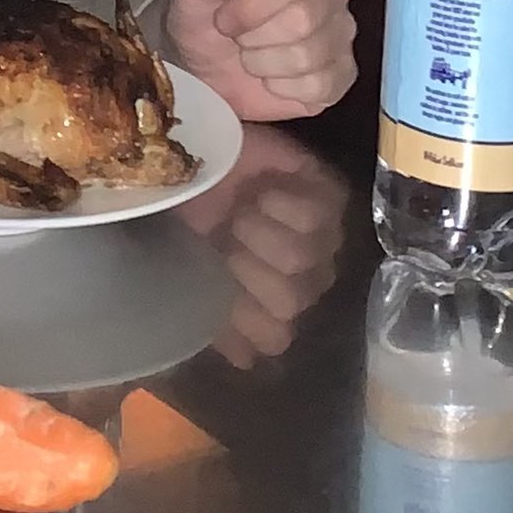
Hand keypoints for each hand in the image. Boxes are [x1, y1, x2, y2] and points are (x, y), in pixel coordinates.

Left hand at [165, 0, 356, 121]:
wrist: (202, 60)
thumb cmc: (205, 12)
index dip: (253, 0)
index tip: (226, 9)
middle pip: (303, 17)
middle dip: (253, 33)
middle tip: (235, 32)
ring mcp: (341, 30)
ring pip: (308, 55)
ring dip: (262, 60)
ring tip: (250, 50)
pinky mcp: (342, 73)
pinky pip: (317, 86)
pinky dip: (279, 86)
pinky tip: (269, 72)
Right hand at [176, 124, 349, 366]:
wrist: (192, 150)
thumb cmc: (182, 209)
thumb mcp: (181, 264)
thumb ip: (209, 313)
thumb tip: (245, 362)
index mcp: (262, 301)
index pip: (273, 338)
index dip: (242, 317)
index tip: (211, 283)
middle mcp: (300, 278)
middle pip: (289, 303)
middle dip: (247, 272)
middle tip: (223, 242)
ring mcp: (321, 240)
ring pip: (301, 261)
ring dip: (260, 235)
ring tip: (239, 214)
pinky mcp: (330, 197)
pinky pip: (316, 218)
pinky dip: (280, 206)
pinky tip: (261, 195)